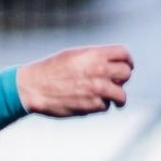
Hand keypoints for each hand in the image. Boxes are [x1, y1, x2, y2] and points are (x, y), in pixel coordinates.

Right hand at [16, 44, 133, 116]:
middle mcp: (99, 70)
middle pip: (126, 73)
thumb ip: (94, 58)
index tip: (126, 66)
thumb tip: (112, 63)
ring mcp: (97, 89)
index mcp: (94, 55)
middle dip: (123, 78)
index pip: (124, 54)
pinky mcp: (92, 106)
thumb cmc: (51, 70)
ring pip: (121, 94)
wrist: (33, 87)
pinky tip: (90, 102)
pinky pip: (105, 106)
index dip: (127, 61)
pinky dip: (100, 106)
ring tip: (115, 100)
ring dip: (118, 98)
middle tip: (117, 83)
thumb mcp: (73, 56)